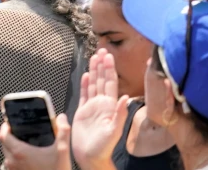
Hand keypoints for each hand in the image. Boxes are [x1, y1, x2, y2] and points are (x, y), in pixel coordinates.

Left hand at [0, 113, 71, 169]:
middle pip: (3, 144)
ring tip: (24, 144)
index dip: (5, 126)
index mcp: (20, 152)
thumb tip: (61, 118)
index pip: (3, 135)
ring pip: (6, 154)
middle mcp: (13, 162)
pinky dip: (14, 158)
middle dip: (9, 135)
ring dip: (11, 147)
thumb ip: (63, 131)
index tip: (10, 122)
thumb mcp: (63, 150)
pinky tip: (26, 158)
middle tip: (19, 131)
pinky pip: (10, 164)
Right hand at [70, 50, 129, 169]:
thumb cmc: (104, 147)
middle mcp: (102, 103)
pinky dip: (85, 84)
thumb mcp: (114, 130)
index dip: (109, 69)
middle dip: (102, 65)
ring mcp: (92, 107)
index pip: (110, 82)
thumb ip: (120, 114)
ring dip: (94, 71)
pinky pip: (84, 95)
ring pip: (93, 84)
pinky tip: (86, 75)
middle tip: (102, 49)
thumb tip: (125, 98)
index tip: (109, 55)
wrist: (91, 157)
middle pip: (102, 80)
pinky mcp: (82, 112)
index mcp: (110, 105)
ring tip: (94, 56)